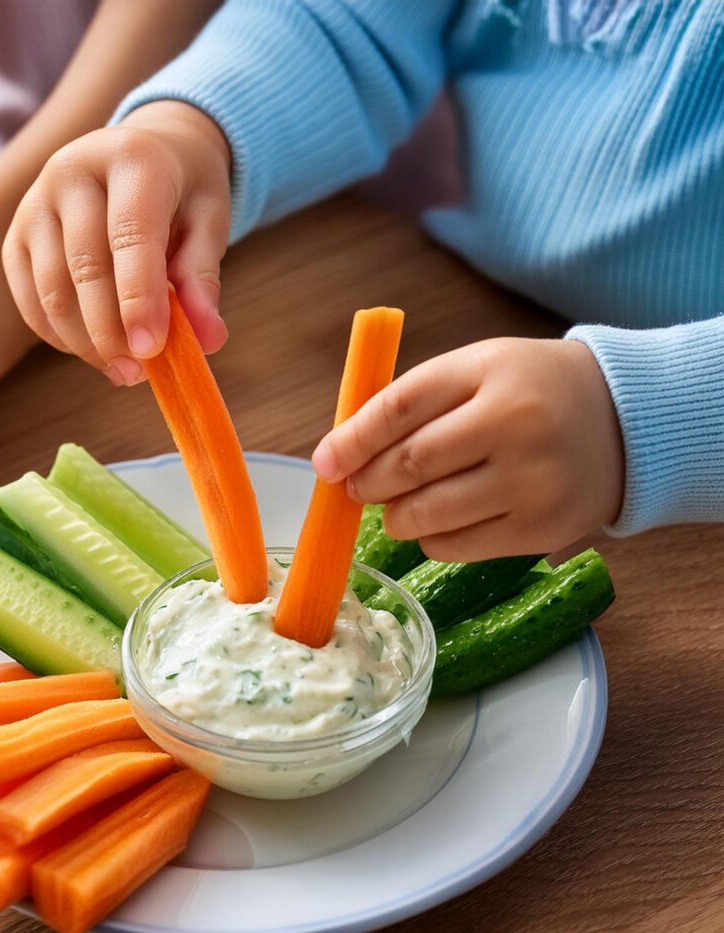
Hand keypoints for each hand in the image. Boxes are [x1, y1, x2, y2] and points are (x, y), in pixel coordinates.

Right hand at [3, 100, 231, 385]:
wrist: (140, 152)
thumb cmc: (181, 193)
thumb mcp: (208, 222)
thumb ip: (203, 279)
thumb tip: (208, 340)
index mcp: (133, 158)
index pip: (130, 235)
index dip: (139, 298)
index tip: (151, 350)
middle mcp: (73, 171)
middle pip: (85, 266)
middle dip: (111, 331)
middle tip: (138, 373)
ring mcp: (36, 202)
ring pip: (52, 288)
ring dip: (85, 342)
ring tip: (122, 370)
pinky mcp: (17, 234)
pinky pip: (30, 298)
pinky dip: (59, 336)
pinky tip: (92, 351)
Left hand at [312, 338, 625, 559]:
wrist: (624, 422)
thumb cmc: (528, 392)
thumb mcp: (475, 371)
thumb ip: (410, 403)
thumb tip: (337, 457)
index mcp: (488, 373)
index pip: (398, 408)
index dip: (351, 440)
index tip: (325, 463)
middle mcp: (514, 425)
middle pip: (409, 465)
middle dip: (367, 483)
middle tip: (357, 487)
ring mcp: (532, 481)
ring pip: (427, 514)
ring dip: (394, 516)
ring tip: (397, 505)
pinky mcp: (542, 529)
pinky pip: (456, 546)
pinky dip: (430, 538)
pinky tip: (440, 520)